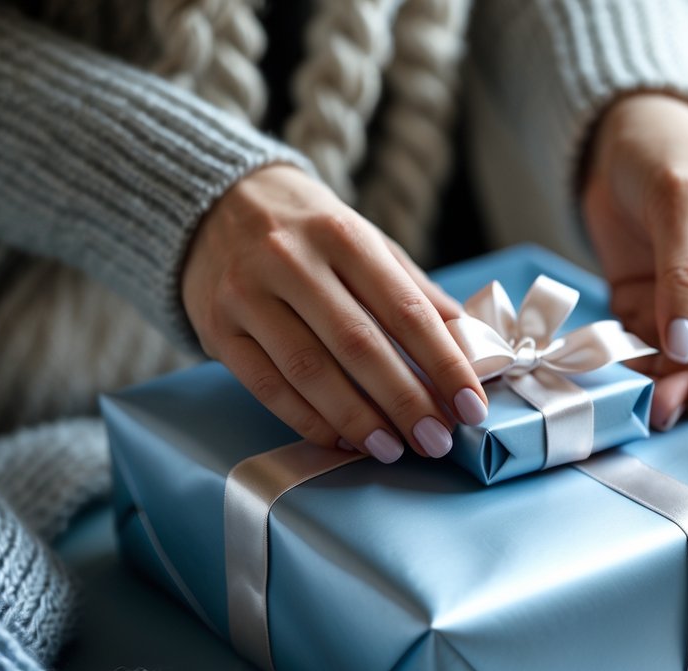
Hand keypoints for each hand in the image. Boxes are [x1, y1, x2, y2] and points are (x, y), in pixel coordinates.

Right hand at [181, 164, 487, 461]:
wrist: (214, 203)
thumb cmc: (310, 232)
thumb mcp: (366, 241)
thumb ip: (416, 292)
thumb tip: (472, 348)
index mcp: (343, 235)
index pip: (405, 310)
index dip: (444, 364)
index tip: (472, 407)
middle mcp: (291, 260)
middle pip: (358, 345)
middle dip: (405, 401)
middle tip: (437, 440)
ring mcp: (247, 295)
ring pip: (309, 371)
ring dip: (358, 419)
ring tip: (393, 449)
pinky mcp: (218, 329)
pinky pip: (268, 387)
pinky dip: (309, 421)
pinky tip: (342, 440)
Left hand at [582, 94, 687, 428]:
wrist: (615, 126)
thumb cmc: (662, 144)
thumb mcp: (677, 198)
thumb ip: (682, 273)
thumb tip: (684, 345)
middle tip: (664, 412)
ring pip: (686, 351)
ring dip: (668, 381)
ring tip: (645, 409)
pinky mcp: (649, 297)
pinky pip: (647, 340)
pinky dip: (638, 363)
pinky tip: (624, 382)